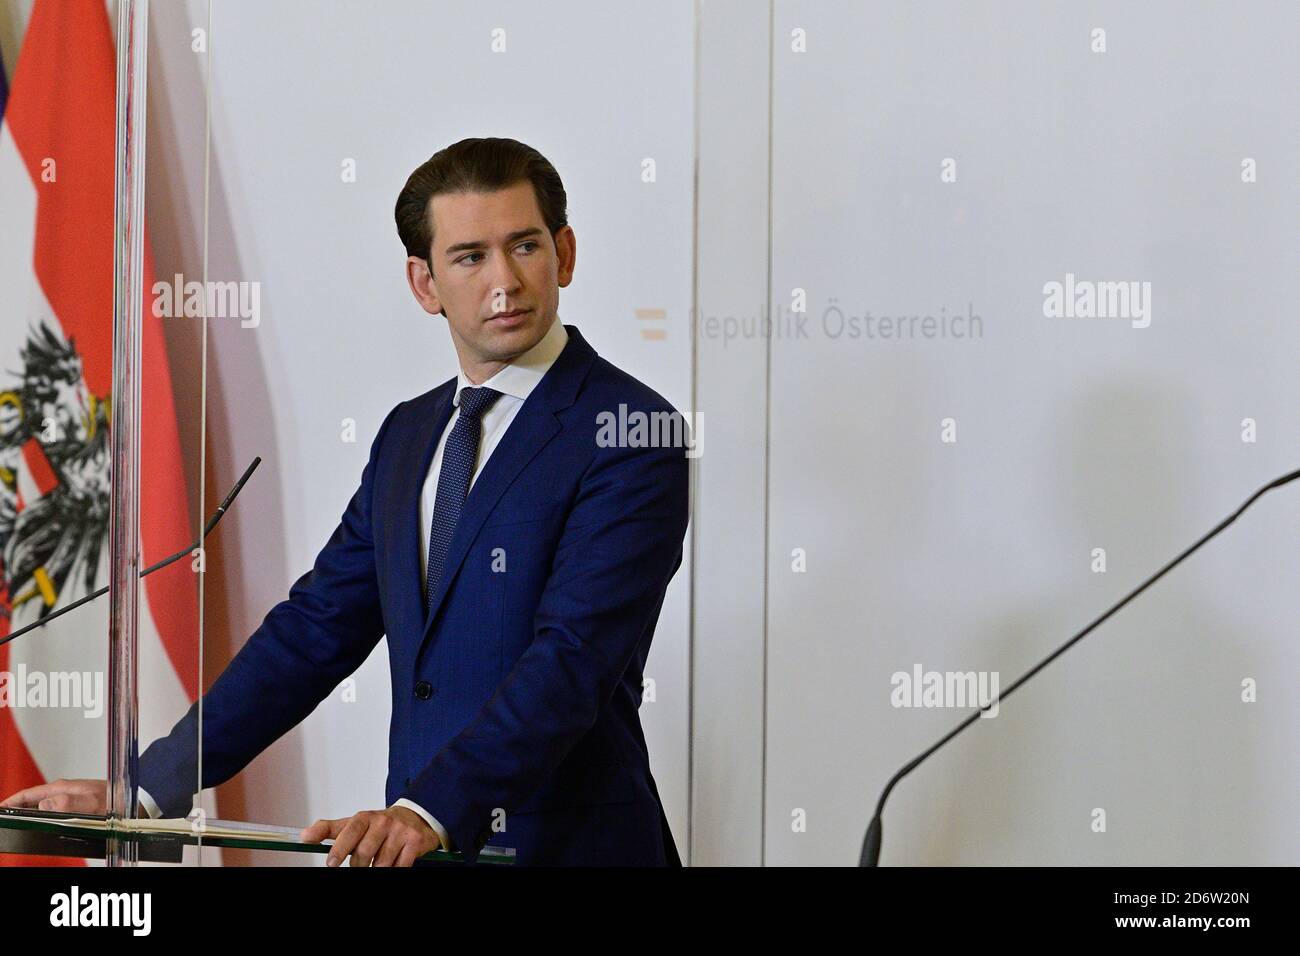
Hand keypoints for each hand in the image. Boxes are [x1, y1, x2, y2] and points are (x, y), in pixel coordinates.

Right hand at [1, 778, 106, 814]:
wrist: (135, 798)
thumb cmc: (116, 799)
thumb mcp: (93, 803)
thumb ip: (69, 803)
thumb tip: (45, 803)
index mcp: (63, 788)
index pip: (29, 794)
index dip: (11, 802)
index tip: (1, 810)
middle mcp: (64, 790)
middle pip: (32, 799)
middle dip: (16, 807)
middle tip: (6, 818)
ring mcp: (70, 796)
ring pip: (41, 804)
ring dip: (28, 811)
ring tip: (18, 821)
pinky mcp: (76, 802)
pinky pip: (53, 808)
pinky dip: (42, 814)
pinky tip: (42, 822)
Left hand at [300, 806, 440, 866]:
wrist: (414, 818)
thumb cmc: (379, 825)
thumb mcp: (354, 824)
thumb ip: (329, 830)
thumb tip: (304, 837)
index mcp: (365, 817)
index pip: (349, 832)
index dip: (339, 849)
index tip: (331, 863)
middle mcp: (383, 822)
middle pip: (363, 854)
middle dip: (359, 866)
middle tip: (361, 865)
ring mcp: (400, 832)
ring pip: (380, 865)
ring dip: (376, 869)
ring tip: (378, 861)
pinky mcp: (414, 842)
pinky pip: (399, 868)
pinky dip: (393, 869)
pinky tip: (392, 862)